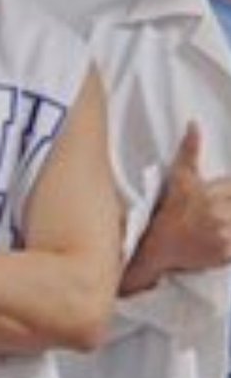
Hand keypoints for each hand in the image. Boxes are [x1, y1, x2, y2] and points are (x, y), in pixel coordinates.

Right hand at [124, 122, 230, 291]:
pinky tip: (220, 237)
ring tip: (218, 222)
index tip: (222, 199)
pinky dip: (230, 242)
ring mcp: (223, 235)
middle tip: (218, 210)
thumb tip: (193, 123)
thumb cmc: (169, 210)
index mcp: (212, 192)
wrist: (155, 247)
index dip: (227, 192)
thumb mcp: (179, 177)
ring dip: (229, 221)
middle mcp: (219, 213)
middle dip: (229, 205)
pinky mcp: (225, 253)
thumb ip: (190, 150)